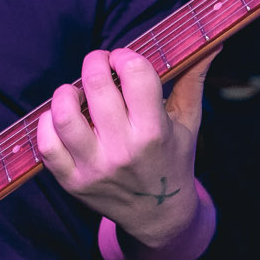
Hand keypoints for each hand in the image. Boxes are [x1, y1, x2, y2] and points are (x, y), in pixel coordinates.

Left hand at [34, 45, 219, 246]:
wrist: (158, 214)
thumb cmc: (173, 159)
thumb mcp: (189, 123)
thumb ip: (194, 80)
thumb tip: (212, 44)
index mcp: (155, 131)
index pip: (136, 74)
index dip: (125, 56)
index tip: (123, 59)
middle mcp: (124, 150)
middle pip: (96, 86)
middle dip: (95, 63)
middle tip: (99, 66)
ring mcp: (95, 168)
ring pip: (64, 115)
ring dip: (66, 93)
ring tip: (77, 93)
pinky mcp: (72, 182)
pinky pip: (46, 146)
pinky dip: (46, 124)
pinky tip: (61, 118)